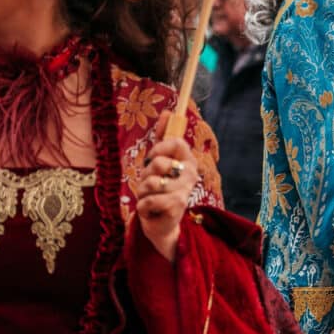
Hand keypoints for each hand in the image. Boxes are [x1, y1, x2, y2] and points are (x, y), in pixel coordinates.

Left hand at [136, 111, 198, 261]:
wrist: (160, 222)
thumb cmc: (159, 188)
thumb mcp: (158, 160)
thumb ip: (163, 135)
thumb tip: (168, 111)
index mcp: (188, 160)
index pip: (175, 142)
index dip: (158, 149)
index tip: (152, 159)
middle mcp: (191, 174)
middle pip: (158, 163)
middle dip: (145, 175)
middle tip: (150, 185)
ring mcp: (184, 192)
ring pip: (151, 183)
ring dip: (142, 192)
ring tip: (149, 197)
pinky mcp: (176, 209)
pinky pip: (148, 201)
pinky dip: (142, 207)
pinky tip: (150, 210)